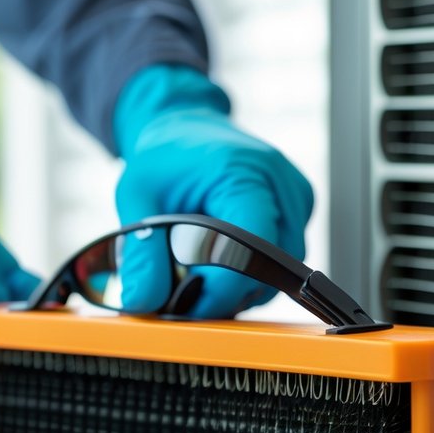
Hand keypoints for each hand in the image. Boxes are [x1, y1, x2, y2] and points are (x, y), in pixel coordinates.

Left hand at [113, 65, 314, 317]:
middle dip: (227, 292)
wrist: (184, 126)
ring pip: (279, 273)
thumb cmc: (164, 157)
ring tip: (200, 270)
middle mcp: (281, 184)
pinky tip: (220, 259)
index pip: (252, 249)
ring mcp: (296, 198)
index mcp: (244, 173)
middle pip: (271, 269)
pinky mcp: (298, 210)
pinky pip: (280, 261)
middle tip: (185, 292)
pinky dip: (251, 272)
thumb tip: (144, 301)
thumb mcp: (136, 197)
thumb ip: (141, 251)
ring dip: (239, 285)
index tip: (188, 306)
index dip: (222, 288)